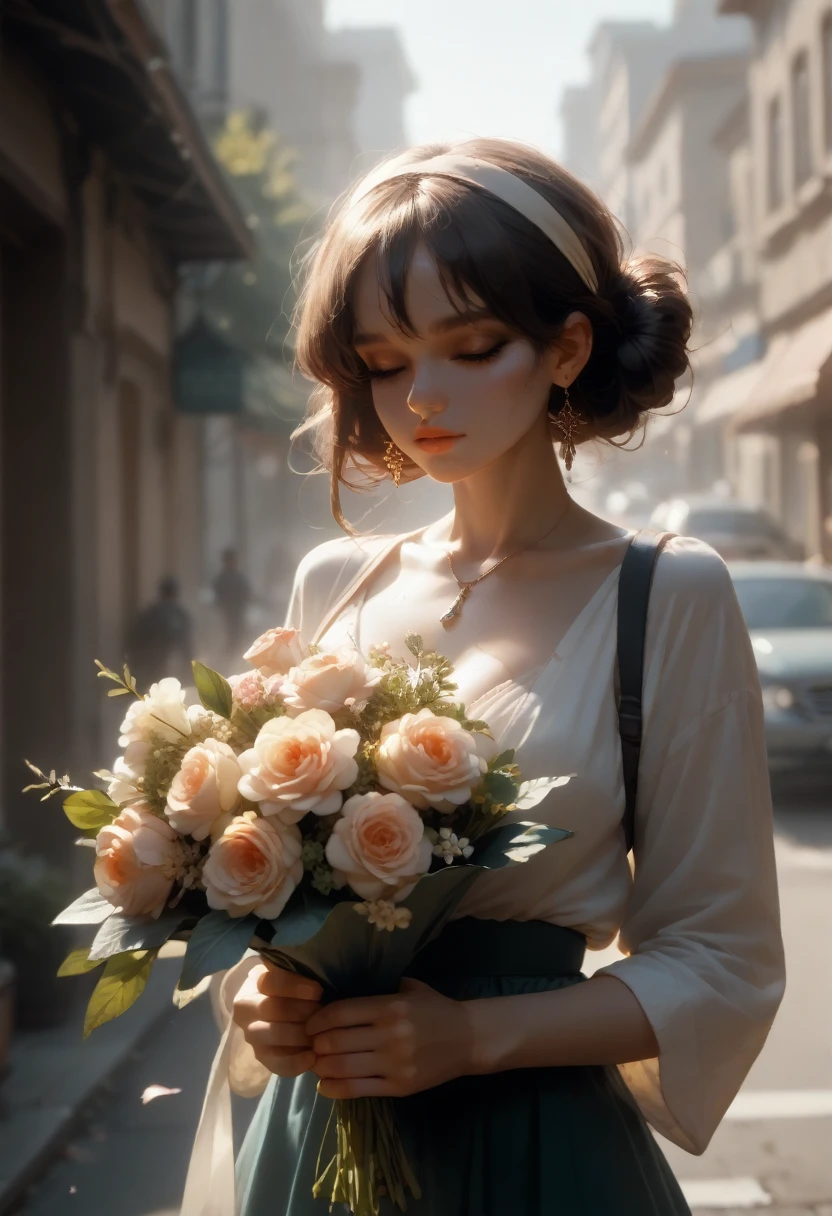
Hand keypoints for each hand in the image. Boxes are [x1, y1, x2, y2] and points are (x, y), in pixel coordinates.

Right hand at [232, 963, 322, 1077]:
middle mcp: (247, 1009)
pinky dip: (294, 1063)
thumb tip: (321, 973)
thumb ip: (302, 971)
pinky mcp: (262, 1057)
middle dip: (299, 1011)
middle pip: (270, 1008)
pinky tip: (312, 1057)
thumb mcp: (295, 973)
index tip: (317, 990)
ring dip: (297, 1036)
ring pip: (269, 1036)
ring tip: (319, 1033)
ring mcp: (252, 1035)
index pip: (270, 981)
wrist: (281, 1010)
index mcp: (254, 983)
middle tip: (322, 1012)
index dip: (294, 986)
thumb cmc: (294, 988)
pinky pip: (275, 1064)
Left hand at [306, 978, 472, 1099]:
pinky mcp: (400, 1086)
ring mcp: (395, 1063)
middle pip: (336, 1041)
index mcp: (390, 1006)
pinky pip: (358, 1090)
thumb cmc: (437, 1009)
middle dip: (315, 1044)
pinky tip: (324, 1085)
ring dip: (321, 1066)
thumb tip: (343, 991)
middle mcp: (390, 1034)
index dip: (317, 1020)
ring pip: (342, 1067)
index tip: (308, 1024)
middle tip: (309, 1045)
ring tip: (315, 1063)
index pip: (341, 1013)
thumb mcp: (411, 989)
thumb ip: (380, 989)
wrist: (470, 1039)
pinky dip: (334, 1088)